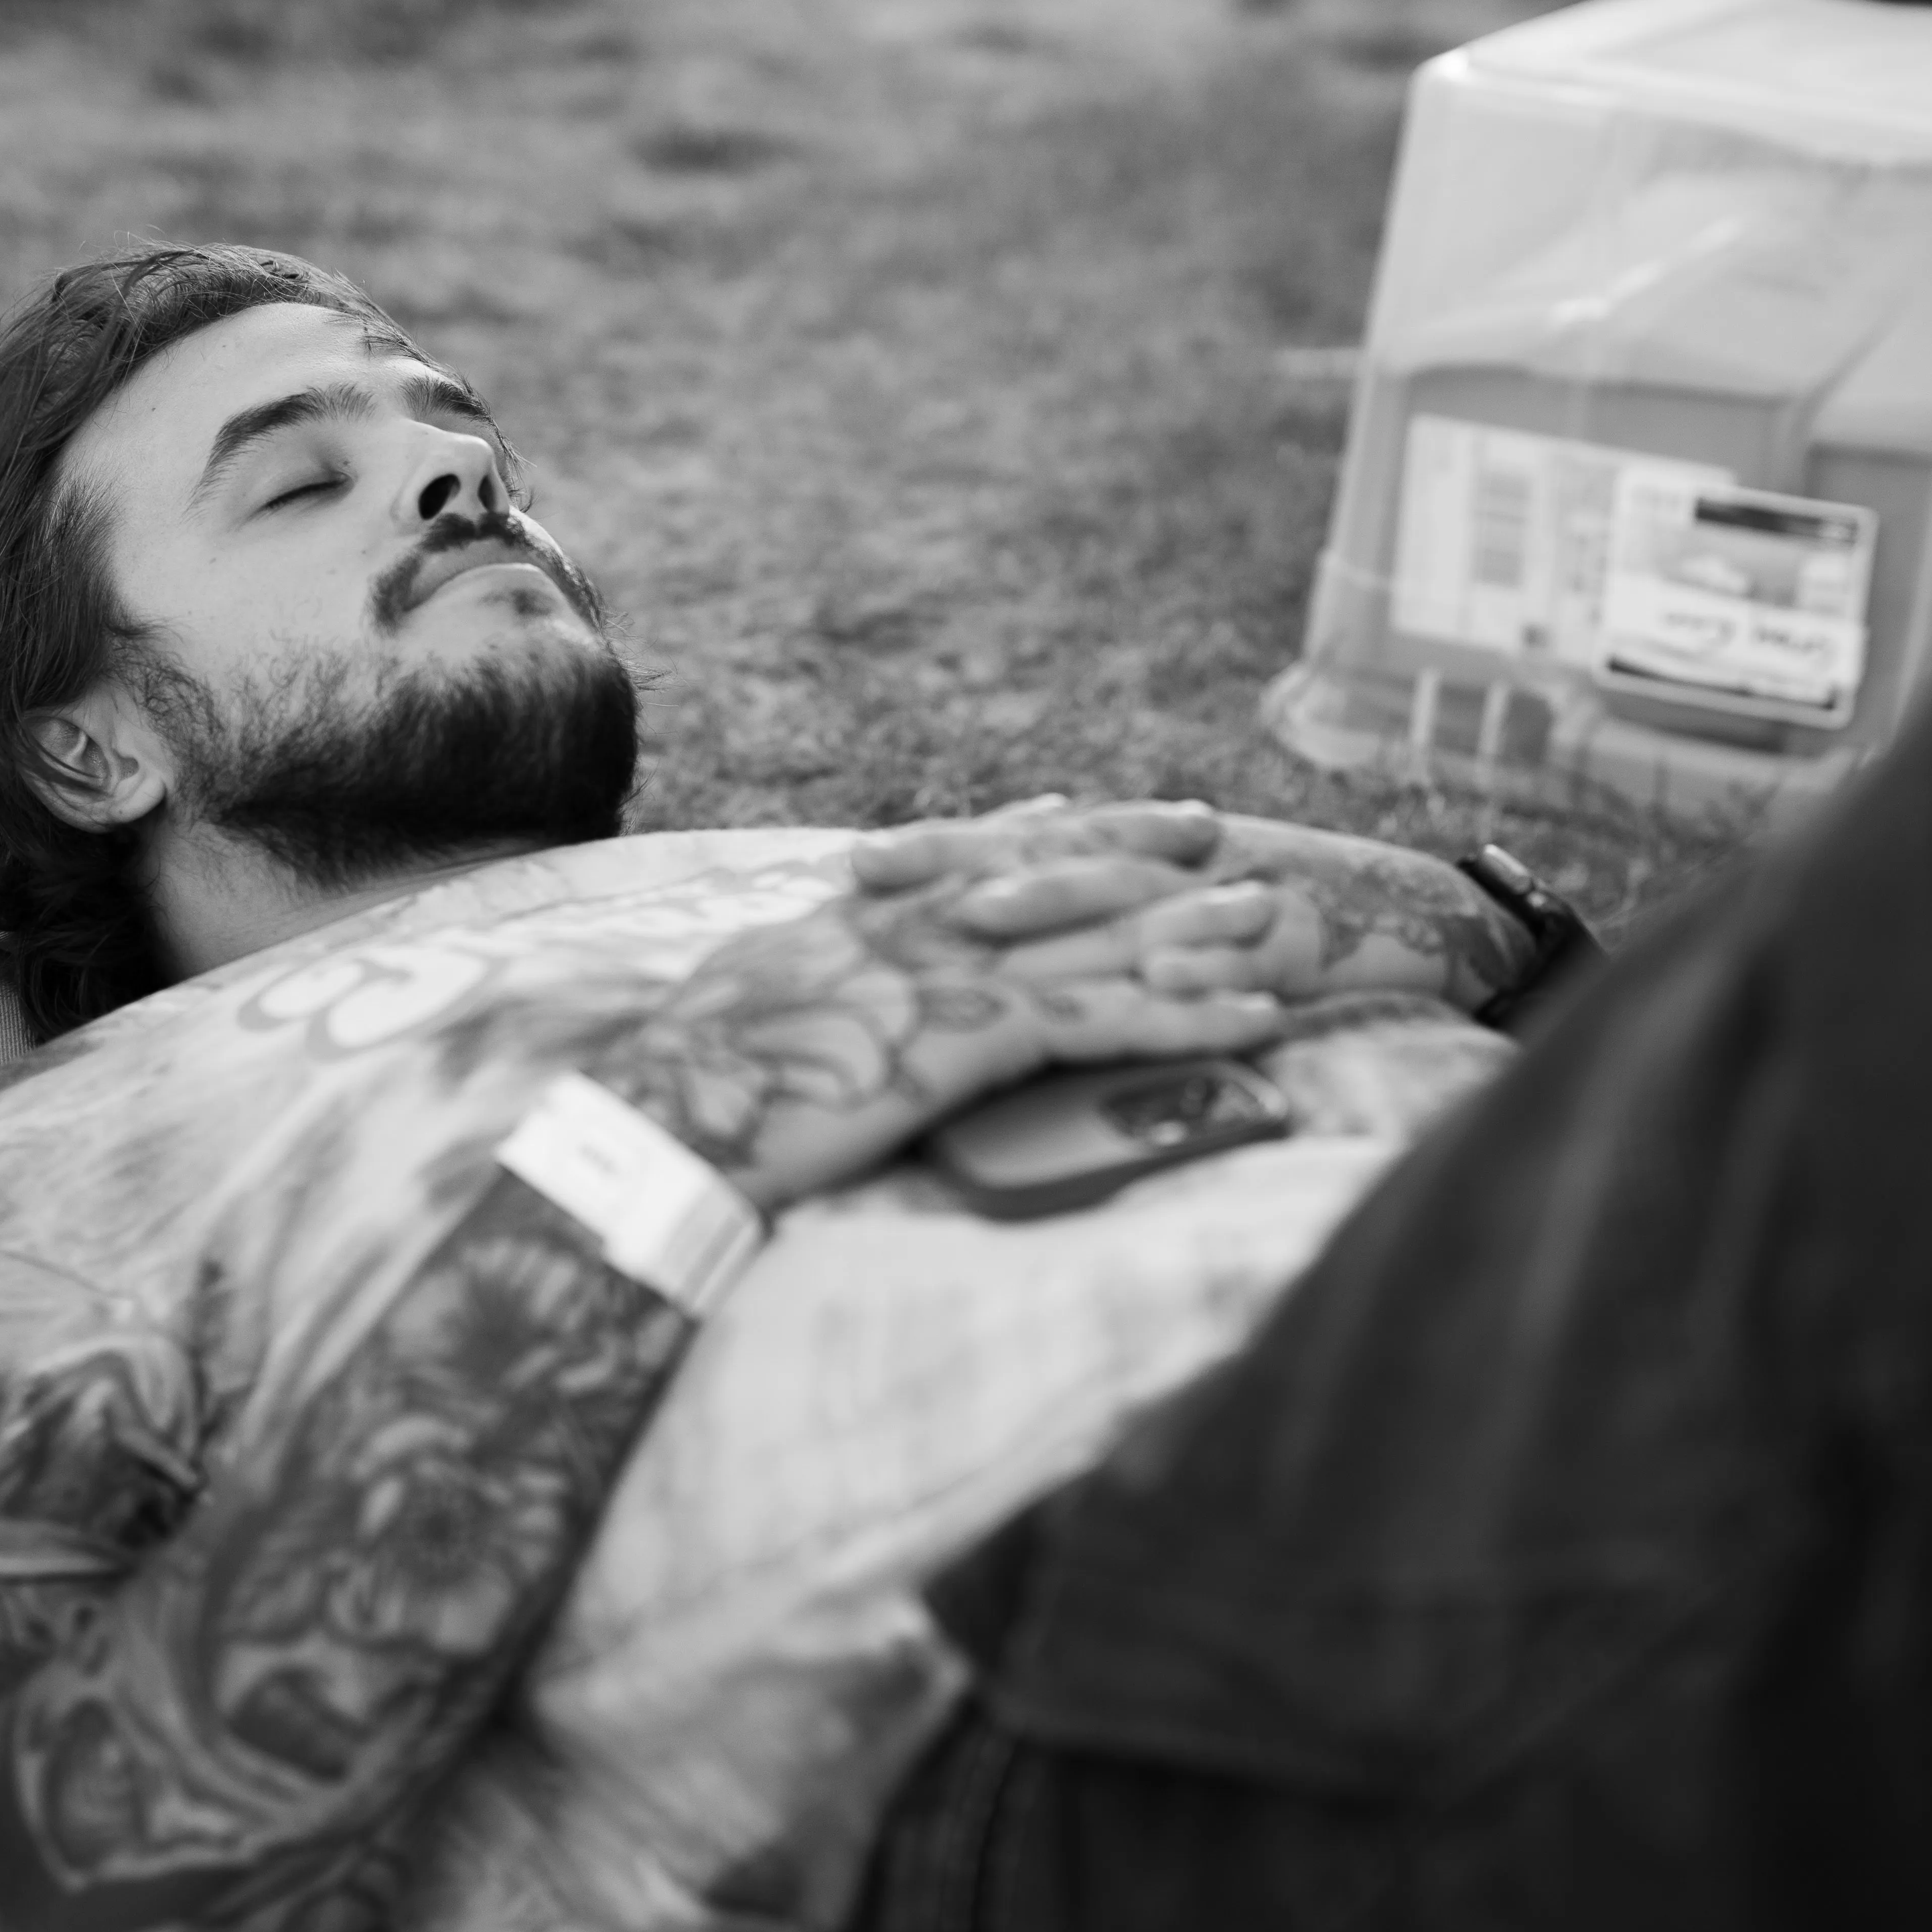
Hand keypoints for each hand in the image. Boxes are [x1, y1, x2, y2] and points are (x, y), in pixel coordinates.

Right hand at [595, 828, 1289, 1212]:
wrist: (660, 1121)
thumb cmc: (682, 1086)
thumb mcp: (741, 1009)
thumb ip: (793, 981)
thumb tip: (798, 975)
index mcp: (856, 920)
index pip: (962, 858)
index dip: (1031, 833)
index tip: (1081, 810)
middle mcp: (915, 926)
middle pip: (1051, 872)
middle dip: (1135, 845)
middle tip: (1207, 826)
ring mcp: (950, 975)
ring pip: (1101, 934)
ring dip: (1194, 926)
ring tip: (1271, 912)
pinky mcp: (980, 1038)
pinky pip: (1117, 1021)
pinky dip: (1198, 1017)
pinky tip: (1258, 1019)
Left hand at [860, 800, 1531, 1013]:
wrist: (1423, 921)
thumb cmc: (1288, 935)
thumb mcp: (1183, 926)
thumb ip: (1097, 939)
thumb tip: (986, 963)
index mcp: (1139, 861)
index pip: (1022, 845)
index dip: (940, 851)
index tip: (847, 865)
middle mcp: (1173, 864)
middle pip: (1051, 853)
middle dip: (960, 861)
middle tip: (870, 873)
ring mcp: (1234, 896)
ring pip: (1132, 892)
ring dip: (1057, 899)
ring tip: (981, 918)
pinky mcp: (1300, 940)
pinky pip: (1244, 949)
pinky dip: (1201, 962)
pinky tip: (1153, 976)